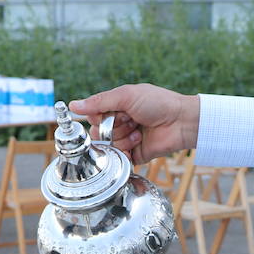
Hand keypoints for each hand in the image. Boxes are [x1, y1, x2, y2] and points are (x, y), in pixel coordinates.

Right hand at [68, 83, 199, 164]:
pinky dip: (125, 152)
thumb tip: (73, 105)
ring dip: (123, 138)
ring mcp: (127, 139)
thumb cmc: (158, 103)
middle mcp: (120, 123)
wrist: (180, 121)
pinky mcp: (135, 154)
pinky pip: (120, 158)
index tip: (112, 113)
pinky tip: (138, 142)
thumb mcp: (126, 96)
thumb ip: (99, 102)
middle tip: (130, 120)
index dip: (99, 117)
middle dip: (113, 128)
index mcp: (117, 107)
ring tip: (139, 131)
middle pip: (98, 132)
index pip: (94, 116)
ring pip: (109, 146)